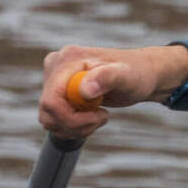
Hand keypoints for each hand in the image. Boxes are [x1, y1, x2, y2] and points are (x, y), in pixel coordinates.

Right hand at [38, 43, 187, 137]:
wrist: (140, 75)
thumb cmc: (136, 73)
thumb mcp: (126, 76)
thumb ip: (106, 78)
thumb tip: (84, 90)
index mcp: (67, 59)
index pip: (51, 100)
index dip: (71, 118)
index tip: (101, 115)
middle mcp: (55, 67)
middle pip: (48, 112)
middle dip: (75, 124)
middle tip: (103, 117)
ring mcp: (54, 81)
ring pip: (49, 119)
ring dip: (75, 127)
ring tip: (99, 116)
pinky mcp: (58, 93)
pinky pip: (54, 120)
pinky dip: (73, 126)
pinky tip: (92, 117)